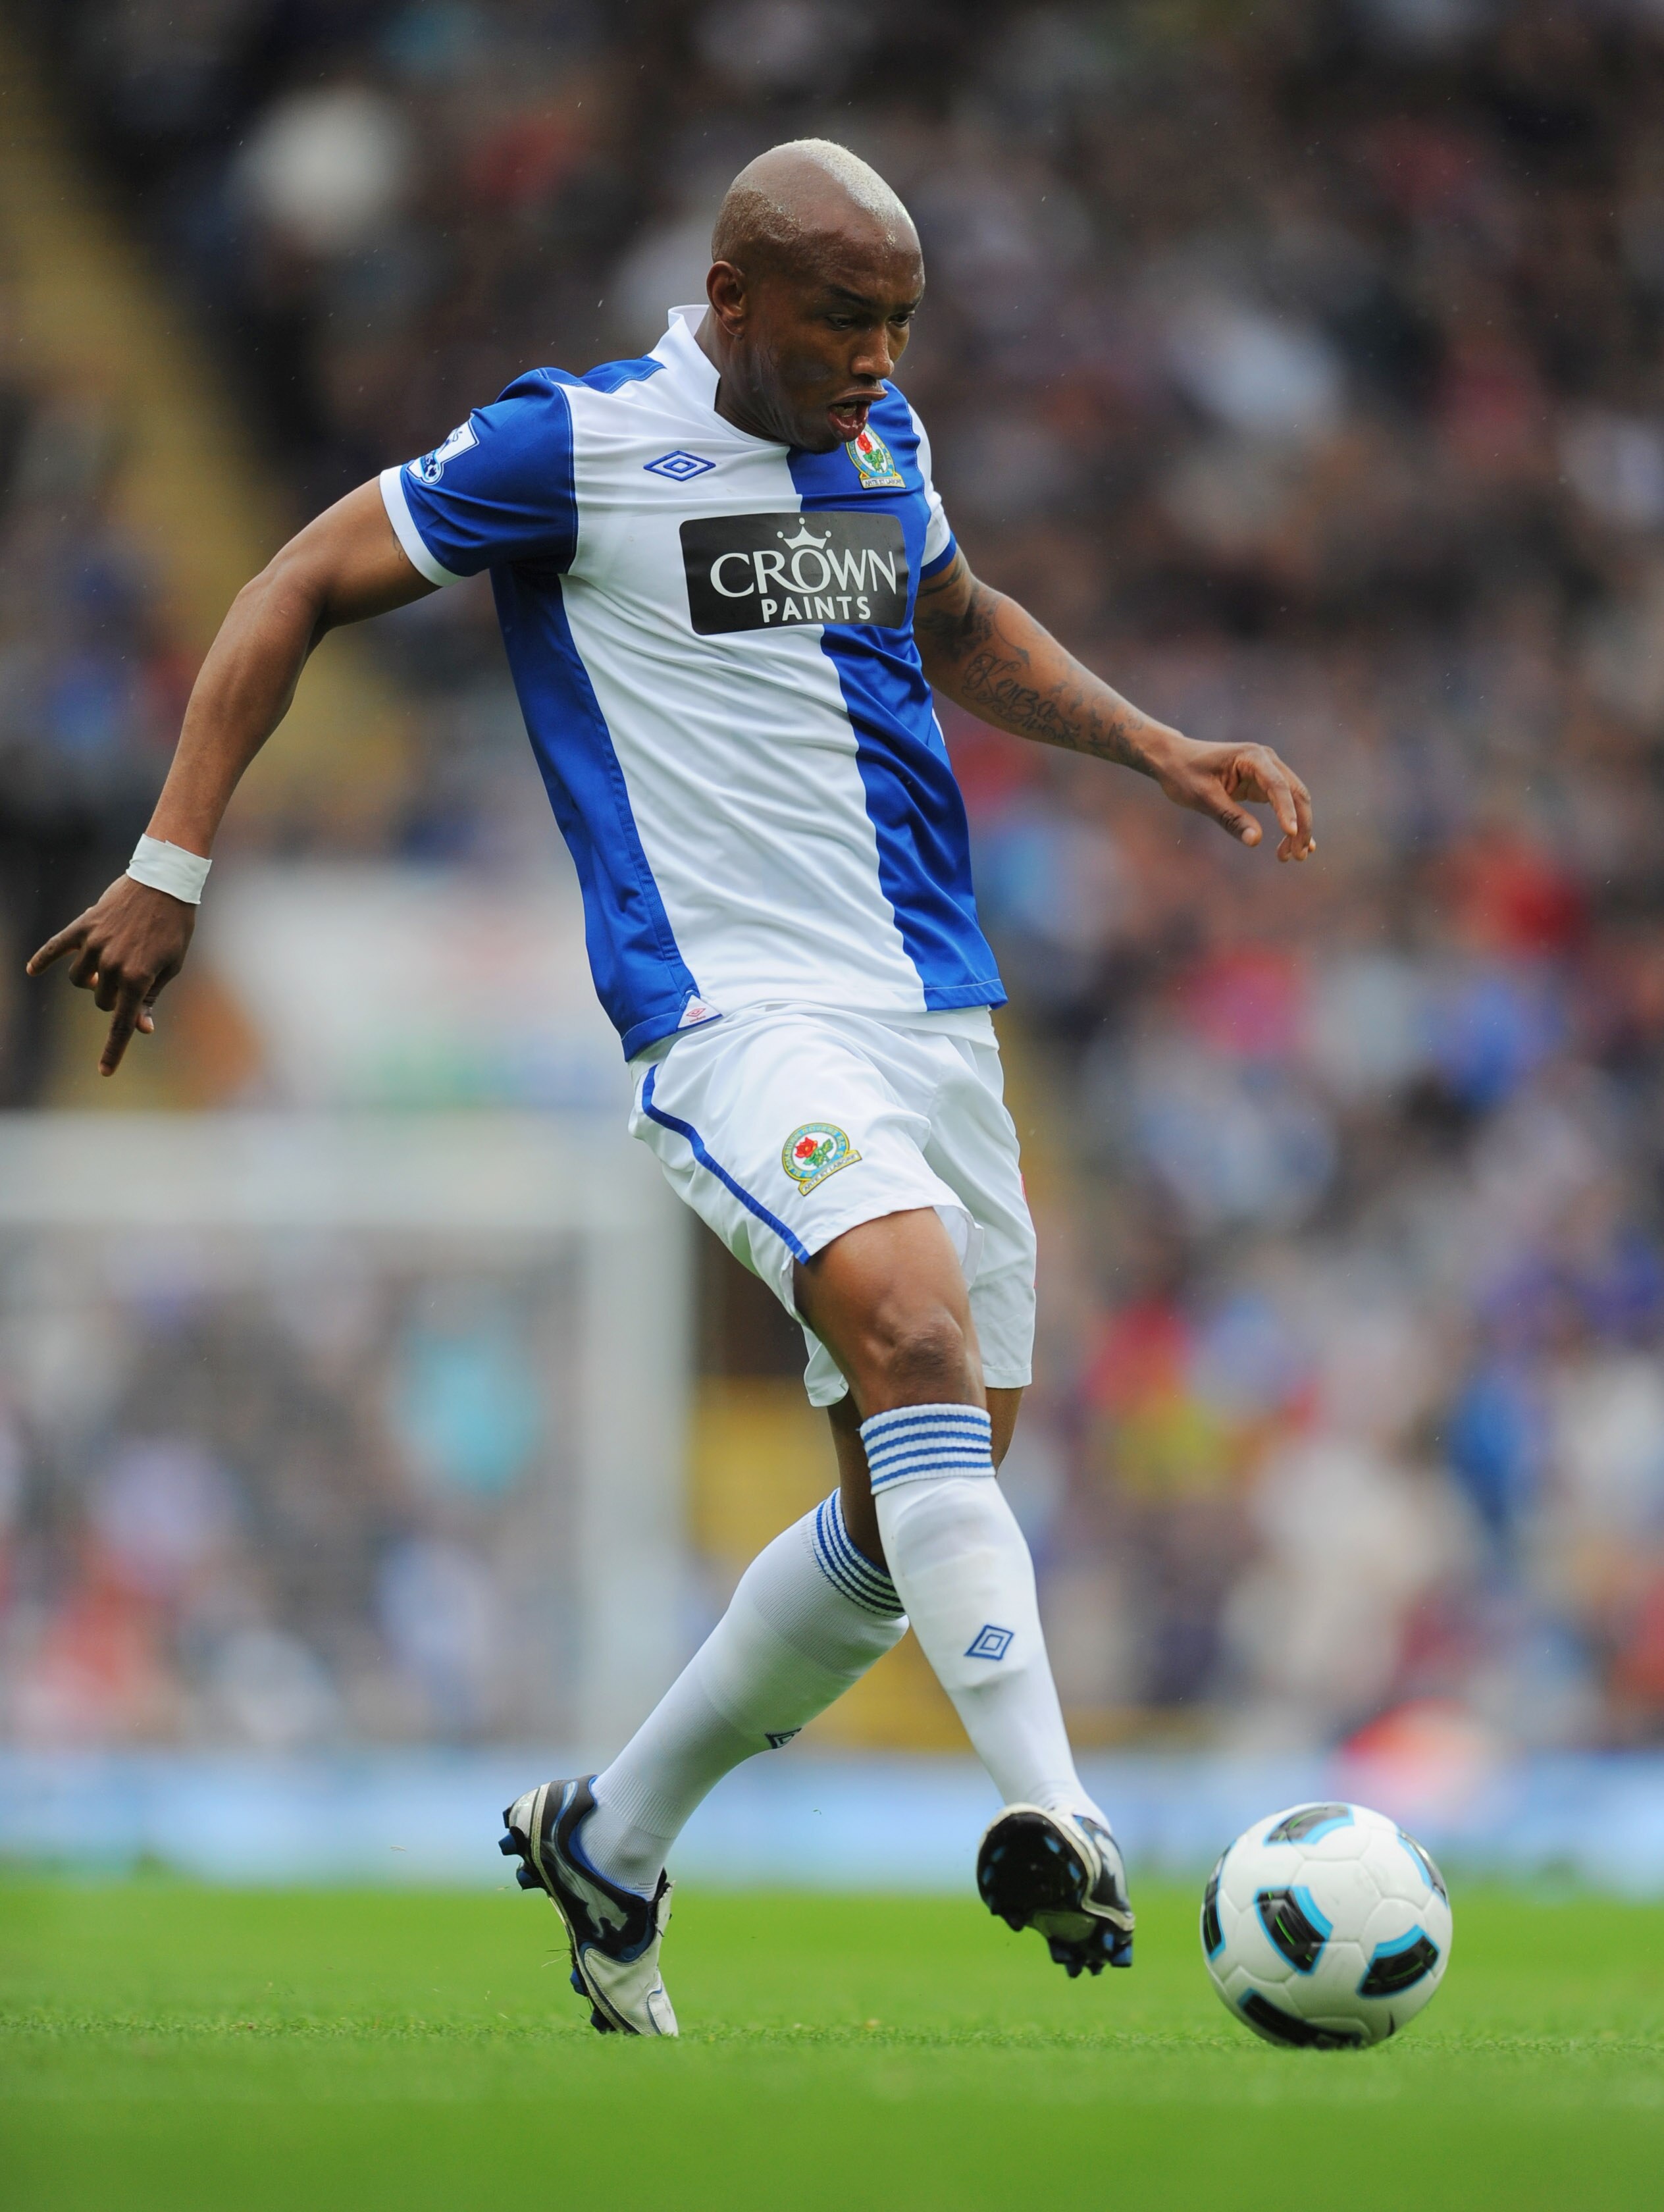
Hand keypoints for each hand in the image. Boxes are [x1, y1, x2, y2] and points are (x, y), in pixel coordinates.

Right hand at [26, 875, 196, 1075]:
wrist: (165, 883)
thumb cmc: (174, 928)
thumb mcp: (171, 967)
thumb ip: (151, 997)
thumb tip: (142, 1027)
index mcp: (138, 978)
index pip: (122, 1023)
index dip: (114, 1050)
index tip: (105, 1072)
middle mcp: (112, 964)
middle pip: (100, 1001)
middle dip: (112, 998)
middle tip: (130, 978)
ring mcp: (94, 945)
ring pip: (80, 979)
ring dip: (91, 980)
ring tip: (107, 965)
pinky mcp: (83, 927)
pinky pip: (56, 947)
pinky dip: (43, 959)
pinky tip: (32, 969)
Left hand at [1146, 731, 1315, 861]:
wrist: (1173, 759)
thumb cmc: (1183, 773)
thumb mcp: (1204, 798)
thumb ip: (1231, 818)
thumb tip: (1256, 841)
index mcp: (1252, 757)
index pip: (1277, 786)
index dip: (1287, 811)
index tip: (1290, 835)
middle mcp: (1266, 760)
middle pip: (1295, 793)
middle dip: (1300, 825)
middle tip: (1297, 856)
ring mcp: (1267, 771)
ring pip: (1294, 800)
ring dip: (1297, 828)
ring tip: (1292, 857)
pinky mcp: (1262, 784)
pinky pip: (1283, 804)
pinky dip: (1289, 822)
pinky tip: (1293, 844)